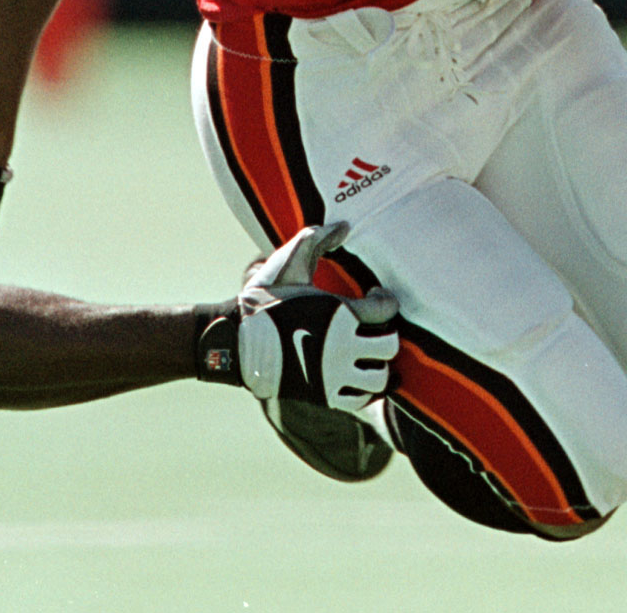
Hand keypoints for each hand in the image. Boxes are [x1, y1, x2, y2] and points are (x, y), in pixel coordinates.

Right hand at [197, 223, 398, 411]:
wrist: (237, 340)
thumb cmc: (265, 299)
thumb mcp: (288, 262)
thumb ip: (316, 238)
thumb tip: (345, 225)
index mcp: (340, 313)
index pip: (387, 309)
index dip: (385, 299)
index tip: (375, 295)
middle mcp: (344, 346)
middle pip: (390, 345)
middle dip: (386, 334)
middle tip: (374, 328)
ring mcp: (335, 374)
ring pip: (380, 378)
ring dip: (379, 366)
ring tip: (369, 355)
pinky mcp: (325, 395)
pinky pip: (361, 400)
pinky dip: (365, 391)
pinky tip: (356, 376)